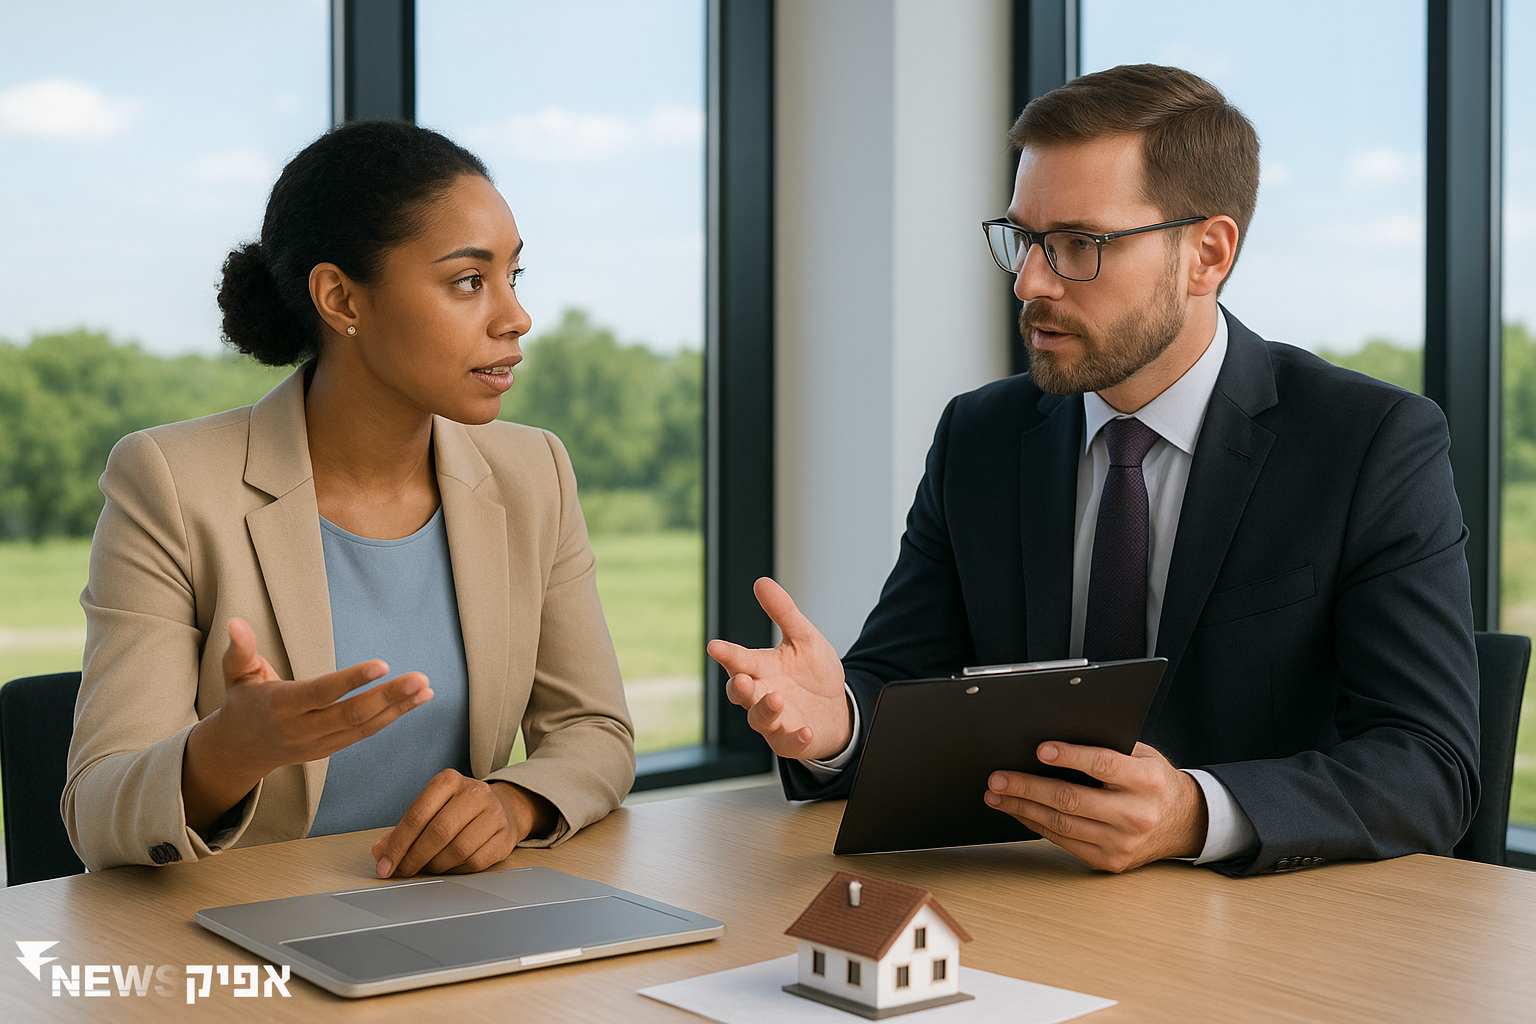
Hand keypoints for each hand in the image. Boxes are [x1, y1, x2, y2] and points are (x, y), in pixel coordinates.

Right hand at [182, 618, 432, 832]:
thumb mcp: (235, 675)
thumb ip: (240, 649)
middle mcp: (302, 729)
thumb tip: (235, 622)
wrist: (239, 750)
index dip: (351, 680)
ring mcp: (318, 743)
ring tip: (426, 689)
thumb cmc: (242, 702)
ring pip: (363, 727)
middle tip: (421, 678)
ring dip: (398, 709)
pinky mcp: (330, 749)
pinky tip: (416, 701)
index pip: (322, 693)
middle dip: (389, 697)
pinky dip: (392, 718)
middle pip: (351, 714)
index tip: (382, 665)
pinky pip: (365, 734)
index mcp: (280, 706)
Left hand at [371, 771, 554, 876]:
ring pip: (457, 850)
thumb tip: (381, 851)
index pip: (417, 815)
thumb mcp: (430, 808)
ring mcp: (494, 814)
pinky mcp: (505, 836)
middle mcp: (474, 793)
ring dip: (435, 866)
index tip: (385, 864)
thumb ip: (404, 829)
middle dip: (414, 858)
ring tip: (427, 867)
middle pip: (437, 833)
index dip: (398, 844)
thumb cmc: (458, 810)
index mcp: (449, 780)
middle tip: (402, 871)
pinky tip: (449, 866)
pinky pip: (474, 862)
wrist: (504, 807)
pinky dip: (456, 870)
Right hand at [706, 577, 851, 760]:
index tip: (714, 646)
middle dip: (740, 687)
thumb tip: (761, 582)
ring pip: (759, 719)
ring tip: (777, 698)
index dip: (727, 654)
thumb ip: (783, 613)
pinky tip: (805, 730)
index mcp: (761, 668)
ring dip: (765, 709)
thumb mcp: (804, 638)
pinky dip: (795, 737)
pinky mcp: (789, 740)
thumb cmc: (814, 673)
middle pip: (740, 693)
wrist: (837, 707)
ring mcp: (774, 720)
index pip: (739, 660)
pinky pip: (787, 742)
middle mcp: (761, 694)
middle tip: (743, 679)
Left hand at [983, 741, 1208, 871]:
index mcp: (1147, 780)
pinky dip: (1037, 825)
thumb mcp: (1143, 756)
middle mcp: (1136, 814)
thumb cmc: (1154, 782)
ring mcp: (1123, 842)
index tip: (1039, 750)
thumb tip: (1056, 737)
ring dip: (1023, 807)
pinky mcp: (1110, 861)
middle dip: (1028, 787)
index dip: (1069, 756)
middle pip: (1072, 799)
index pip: (1103, 764)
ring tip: (997, 794)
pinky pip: (1064, 842)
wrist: (1185, 823)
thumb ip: (1109, 747)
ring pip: (1062, 824)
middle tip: (998, 778)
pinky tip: (1020, 811)